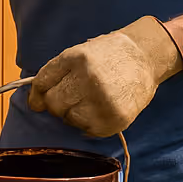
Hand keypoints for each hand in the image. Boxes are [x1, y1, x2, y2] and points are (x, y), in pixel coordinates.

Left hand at [27, 16, 182, 136]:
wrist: (146, 55)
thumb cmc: (109, 54)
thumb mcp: (80, 52)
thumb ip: (57, 73)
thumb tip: (36, 102)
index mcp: (76, 58)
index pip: (43, 83)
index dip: (37, 94)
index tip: (38, 100)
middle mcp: (88, 78)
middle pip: (54, 104)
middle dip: (57, 104)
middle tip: (73, 97)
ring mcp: (103, 99)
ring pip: (69, 119)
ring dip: (74, 114)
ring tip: (90, 102)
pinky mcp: (116, 118)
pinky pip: (88, 130)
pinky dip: (90, 124)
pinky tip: (101, 110)